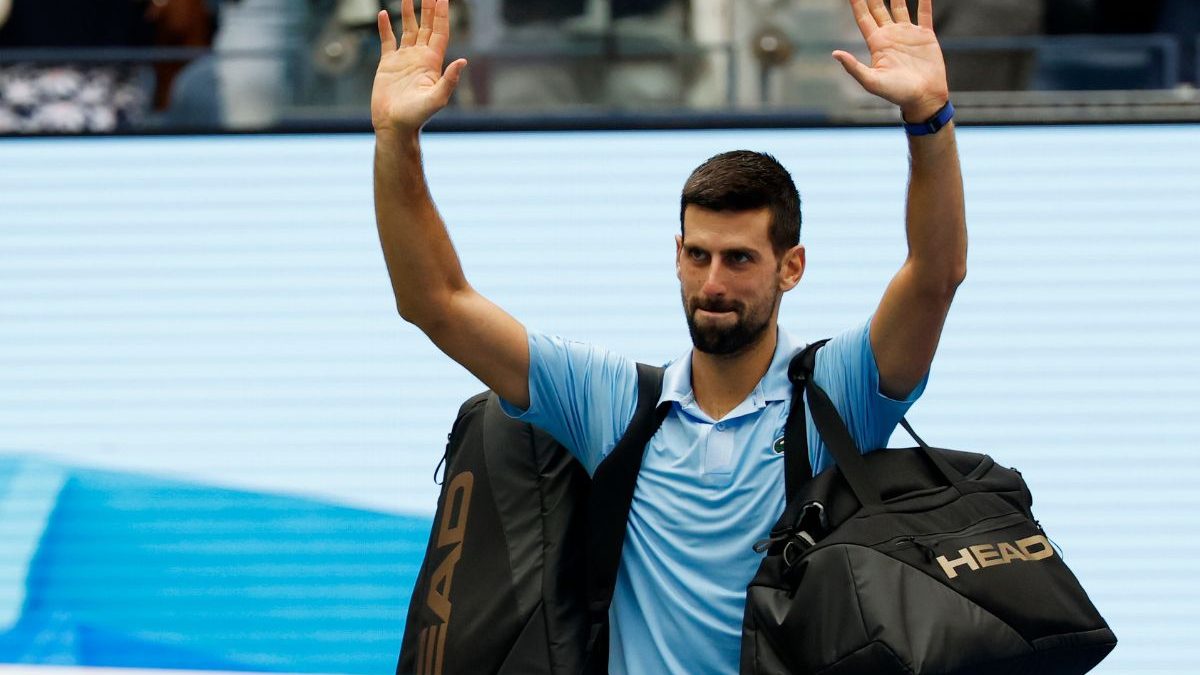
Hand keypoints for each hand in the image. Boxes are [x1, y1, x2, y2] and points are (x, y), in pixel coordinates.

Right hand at [371, 0, 467, 134]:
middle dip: (428, 8)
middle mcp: (419, 57)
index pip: (439, 32)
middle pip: (426, 26)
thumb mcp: (437, 99)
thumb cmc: (417, 117)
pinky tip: (382, 14)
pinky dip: (384, 27)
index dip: (441, 14)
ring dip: (408, 13)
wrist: (395, 126)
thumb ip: (449, 80)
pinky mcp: (387, 65)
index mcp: (432, 62)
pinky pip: (387, 41)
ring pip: (407, 30)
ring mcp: (403, 60)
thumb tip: (463, 60)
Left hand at [833, 0, 948, 121]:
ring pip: (900, 6)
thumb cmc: (897, 94)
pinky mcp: (925, 36)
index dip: (857, 2)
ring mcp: (907, 34)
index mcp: (877, 43)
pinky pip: (924, 13)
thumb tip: (835, 53)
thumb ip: (853, 67)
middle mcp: (890, 35)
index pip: (864, 17)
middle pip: (878, 7)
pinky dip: (924, 0)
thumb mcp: (872, 81)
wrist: (924, 98)